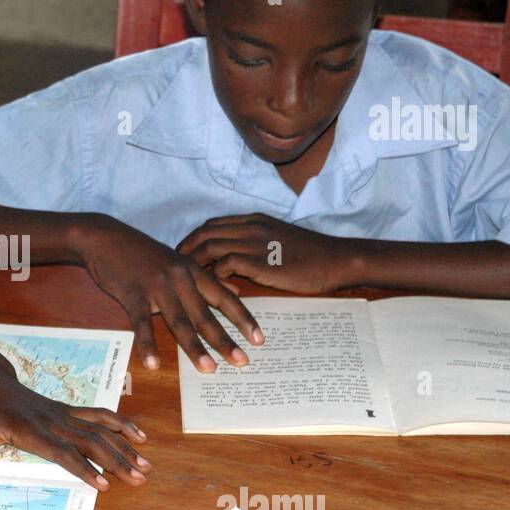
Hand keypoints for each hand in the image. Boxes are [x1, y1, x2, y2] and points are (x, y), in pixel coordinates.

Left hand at [0, 354, 149, 490]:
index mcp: (29, 429)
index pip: (62, 451)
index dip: (83, 467)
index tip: (105, 485)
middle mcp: (51, 420)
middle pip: (91, 441)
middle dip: (117, 460)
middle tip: (140, 479)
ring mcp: (62, 414)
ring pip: (100, 429)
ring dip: (124, 446)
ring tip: (147, 464)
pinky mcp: (66, 411)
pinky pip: (99, 416)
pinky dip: (121, 425)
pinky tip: (140, 435)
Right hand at [74, 215, 262, 372]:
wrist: (107, 238)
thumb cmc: (143, 253)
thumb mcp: (179, 260)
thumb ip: (206, 278)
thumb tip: (234, 289)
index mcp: (193, 271)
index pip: (224, 298)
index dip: (243, 319)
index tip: (259, 340)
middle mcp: (179, 279)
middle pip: (205, 314)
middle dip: (225, 340)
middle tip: (242, 362)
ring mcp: (156, 287)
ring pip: (179, 321)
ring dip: (194, 347)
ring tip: (208, 369)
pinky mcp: (132, 294)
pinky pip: (141, 323)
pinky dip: (147, 345)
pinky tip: (153, 364)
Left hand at [177, 213, 358, 293]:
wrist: (335, 259)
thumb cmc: (309, 254)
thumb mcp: (276, 239)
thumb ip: (253, 242)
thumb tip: (231, 257)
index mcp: (253, 220)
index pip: (211, 224)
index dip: (193, 238)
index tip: (181, 253)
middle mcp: (250, 227)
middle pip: (203, 233)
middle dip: (184, 249)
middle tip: (173, 267)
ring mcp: (254, 242)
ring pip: (209, 247)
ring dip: (193, 264)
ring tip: (185, 280)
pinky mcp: (260, 261)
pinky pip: (225, 265)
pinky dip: (213, 276)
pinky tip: (210, 289)